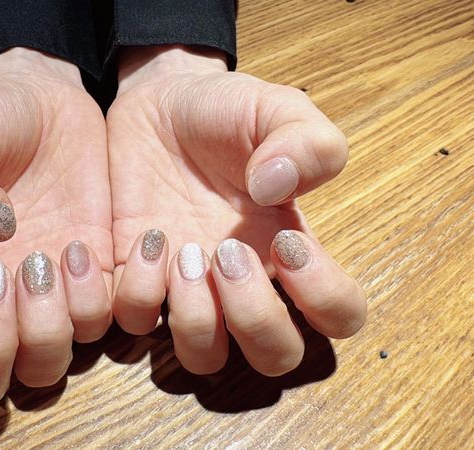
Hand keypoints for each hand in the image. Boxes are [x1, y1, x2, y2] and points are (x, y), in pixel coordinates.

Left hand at [107, 46, 366, 375]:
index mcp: (291, 249)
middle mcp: (244, 282)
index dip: (323, 297)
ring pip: (204, 358)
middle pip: (274, 358)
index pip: (338, 316)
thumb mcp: (279, 108)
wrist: (159, 101)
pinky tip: (146, 236)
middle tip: (228, 254)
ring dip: (197, 318)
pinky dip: (139, 293)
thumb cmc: (228, 111)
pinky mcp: (134, 278)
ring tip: (183, 252)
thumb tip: (276, 190)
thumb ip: (307, 142)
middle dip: (254, 319)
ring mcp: (188, 288)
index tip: (288, 241)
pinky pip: (137, 323)